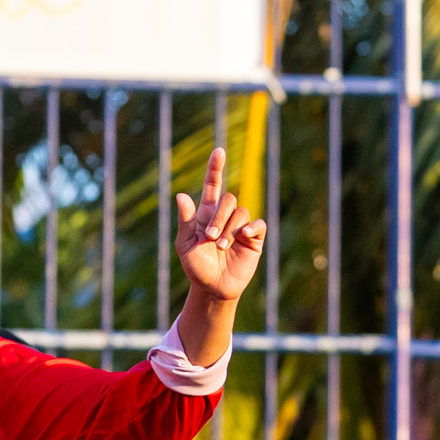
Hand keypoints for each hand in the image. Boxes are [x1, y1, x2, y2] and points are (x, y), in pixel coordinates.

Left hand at [174, 147, 264, 301]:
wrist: (212, 288)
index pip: (212, 185)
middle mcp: (224, 216)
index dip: (215, 167)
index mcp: (206, 214)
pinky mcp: (254, 238)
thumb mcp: (185, 244)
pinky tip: (244, 237)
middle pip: (228, 199)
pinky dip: (251, 229)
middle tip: (211, 239)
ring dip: (230, 229)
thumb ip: (185, 221)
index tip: (219, 151)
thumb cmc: (196, 266)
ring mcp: (240, 226)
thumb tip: (181, 195)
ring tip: (222, 247)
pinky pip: (258, 225)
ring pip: (241, 212)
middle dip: (220, 217)